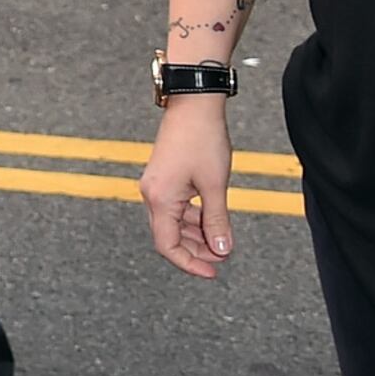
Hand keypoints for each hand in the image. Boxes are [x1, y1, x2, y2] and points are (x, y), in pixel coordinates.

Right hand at [139, 104, 236, 278]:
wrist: (194, 104)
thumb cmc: (202, 139)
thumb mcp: (215, 185)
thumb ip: (216, 220)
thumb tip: (220, 249)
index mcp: (160, 199)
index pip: (168, 245)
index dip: (189, 263)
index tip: (212, 272)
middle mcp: (152, 194)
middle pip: (169, 236)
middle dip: (196, 250)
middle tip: (222, 256)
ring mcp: (156, 185)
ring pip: (173, 222)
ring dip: (196, 234)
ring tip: (221, 239)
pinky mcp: (164, 177)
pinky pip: (175, 207)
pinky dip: (193, 218)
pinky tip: (211, 219)